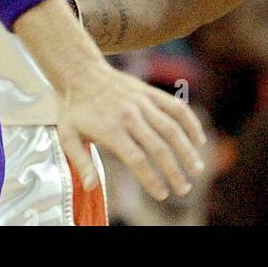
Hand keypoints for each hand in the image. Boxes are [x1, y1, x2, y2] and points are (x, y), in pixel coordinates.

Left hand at [56, 61, 205, 200]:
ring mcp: (142, 101)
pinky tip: (199, 140)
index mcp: (110, 129)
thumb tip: (90, 187)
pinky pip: (175, 107)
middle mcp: (129, 115)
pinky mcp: (150, 92)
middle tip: (184, 189)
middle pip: (158, 147)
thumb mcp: (68, 136)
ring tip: (198, 169)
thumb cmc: (74, 108)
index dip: (152, 179)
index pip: (137, 159)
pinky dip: (190, 122)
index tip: (162, 195)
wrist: (81, 72)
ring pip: (171, 128)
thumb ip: (81, 162)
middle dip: (174, 171)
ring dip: (187, 150)